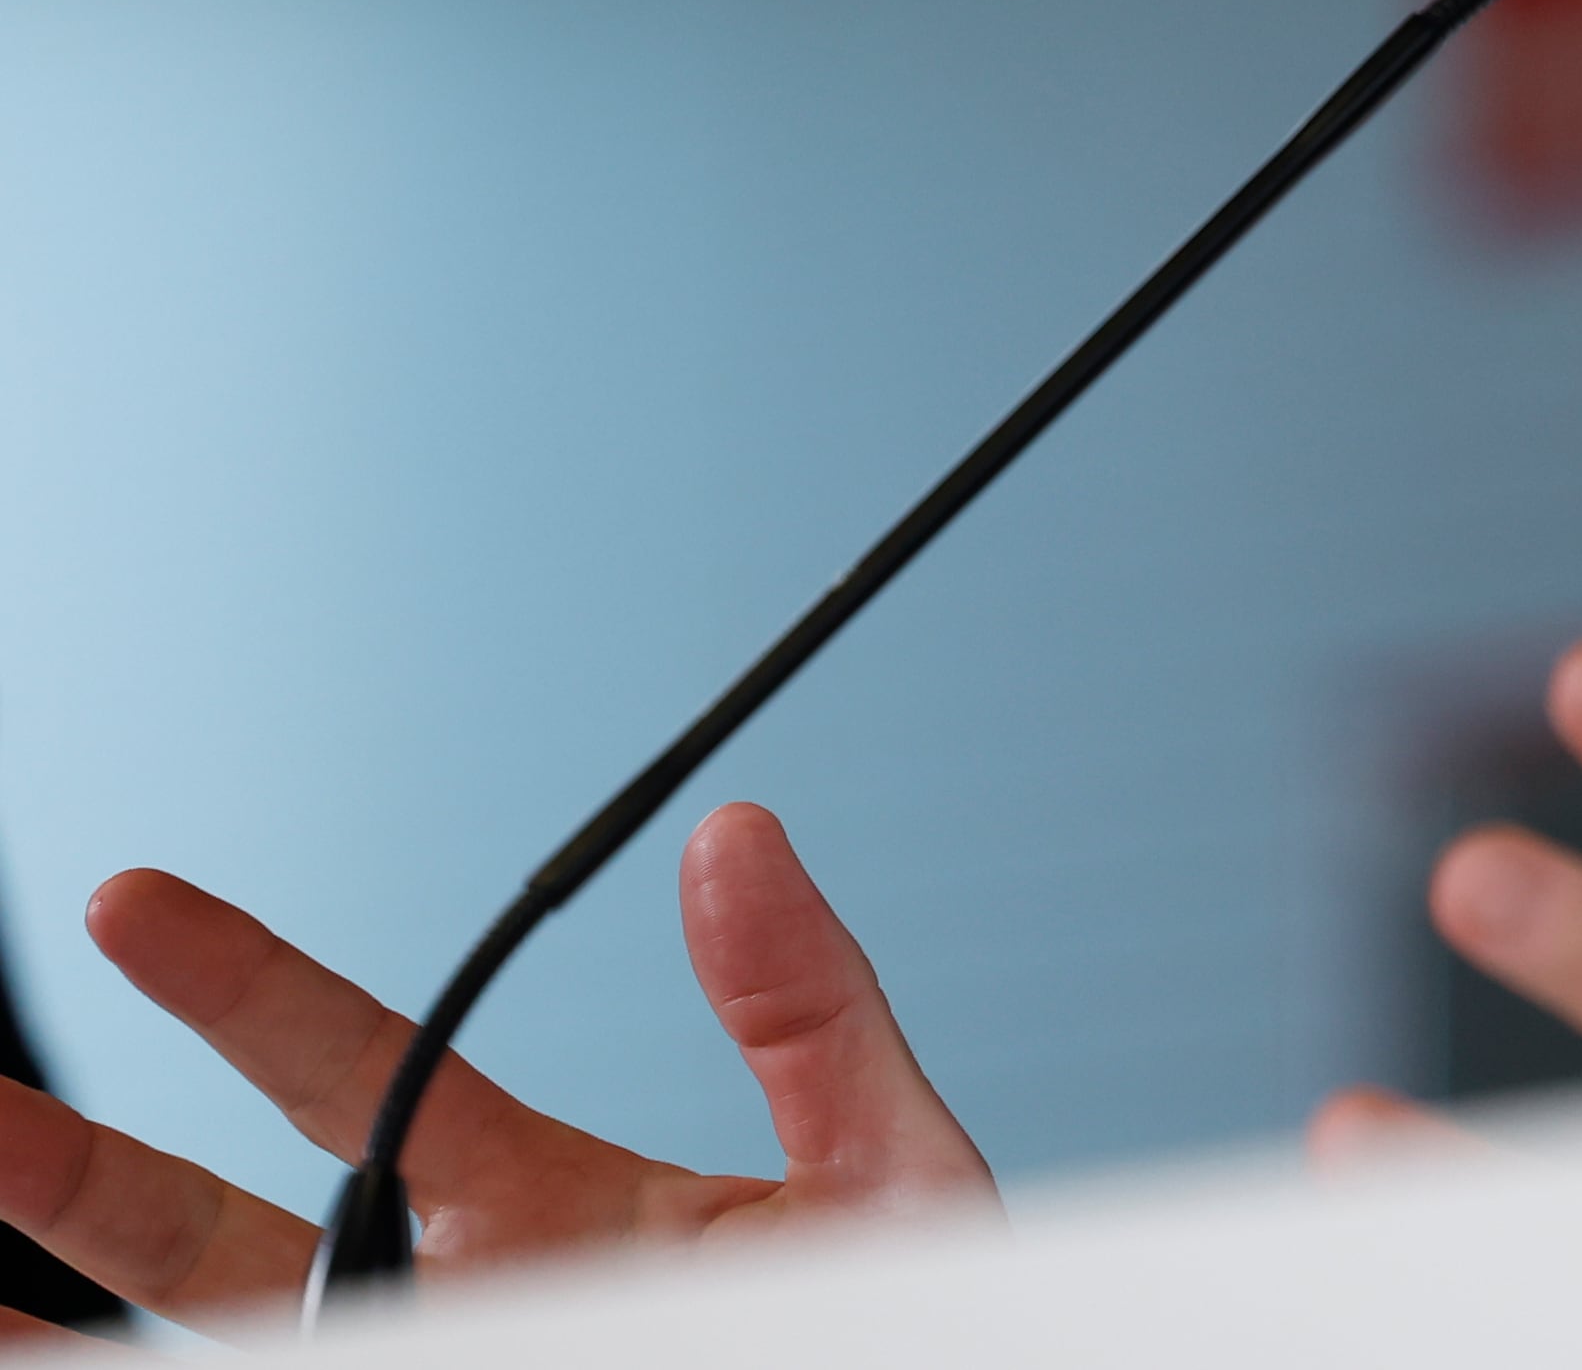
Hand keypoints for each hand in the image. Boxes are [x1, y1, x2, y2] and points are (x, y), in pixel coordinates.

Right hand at [0, 802, 989, 1336]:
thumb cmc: (920, 1337)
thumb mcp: (888, 1164)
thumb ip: (810, 1006)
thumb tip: (738, 838)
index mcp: (545, 1202)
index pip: (358, 1074)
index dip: (242, 987)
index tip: (135, 897)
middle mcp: (457, 1299)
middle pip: (208, 1230)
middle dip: (72, 1168)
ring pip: (200, 1345)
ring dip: (58, 1320)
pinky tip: (38, 1366)